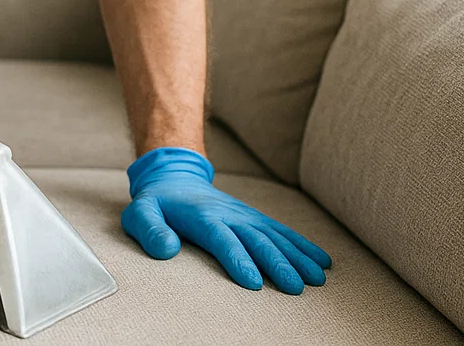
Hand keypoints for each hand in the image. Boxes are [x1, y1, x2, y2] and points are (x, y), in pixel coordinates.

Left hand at [121, 147, 331, 292]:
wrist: (174, 175)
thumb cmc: (156, 203)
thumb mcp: (140, 213)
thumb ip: (149, 229)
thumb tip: (168, 248)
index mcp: (202, 216)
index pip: (222, 238)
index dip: (238, 259)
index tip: (255, 281)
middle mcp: (228, 214)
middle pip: (255, 239)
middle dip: (277, 263)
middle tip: (296, 288)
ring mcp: (244, 215)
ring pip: (274, 236)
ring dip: (297, 256)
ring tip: (317, 279)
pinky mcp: (254, 218)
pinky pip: (281, 231)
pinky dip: (303, 245)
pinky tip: (323, 261)